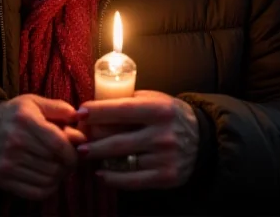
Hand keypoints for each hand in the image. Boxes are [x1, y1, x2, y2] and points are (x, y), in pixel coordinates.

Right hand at [0, 94, 84, 200]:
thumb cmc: (14, 114)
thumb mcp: (34, 103)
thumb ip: (59, 108)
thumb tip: (80, 116)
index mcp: (25, 120)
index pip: (57, 143)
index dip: (72, 151)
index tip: (77, 151)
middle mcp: (14, 142)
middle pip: (54, 163)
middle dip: (68, 164)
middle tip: (70, 160)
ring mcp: (7, 163)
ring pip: (48, 179)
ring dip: (59, 176)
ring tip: (59, 167)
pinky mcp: (3, 179)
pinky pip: (36, 192)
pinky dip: (48, 188)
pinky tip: (49, 178)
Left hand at [76, 91, 199, 189]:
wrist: (203, 139)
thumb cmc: (171, 115)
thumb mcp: (156, 99)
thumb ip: (130, 101)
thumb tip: (97, 105)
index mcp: (159, 110)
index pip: (121, 110)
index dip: (97, 112)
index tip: (79, 113)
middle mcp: (162, 134)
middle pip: (117, 140)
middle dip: (92, 141)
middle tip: (76, 140)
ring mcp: (164, 158)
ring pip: (123, 161)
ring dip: (99, 159)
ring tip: (85, 154)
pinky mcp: (166, 177)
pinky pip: (133, 180)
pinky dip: (113, 178)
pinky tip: (101, 173)